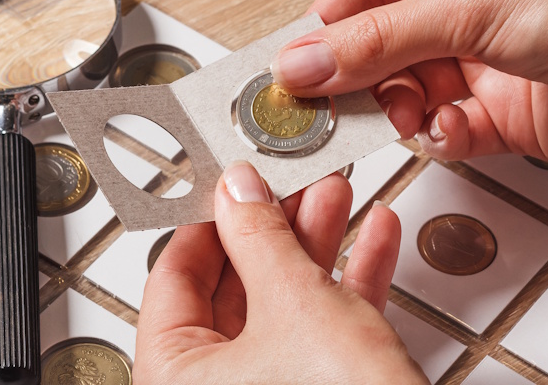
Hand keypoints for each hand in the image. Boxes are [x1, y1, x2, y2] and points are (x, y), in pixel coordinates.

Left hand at [134, 162, 426, 384]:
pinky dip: (348, 287)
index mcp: (174, 379)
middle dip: (278, 227)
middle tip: (295, 182)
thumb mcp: (296, 304)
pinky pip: (321, 333)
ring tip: (338, 196)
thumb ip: (261, 238)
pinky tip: (373, 240)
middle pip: (235, 288)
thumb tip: (237, 193)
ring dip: (317, 246)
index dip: (211, 219)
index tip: (235, 182)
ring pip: (284, 307)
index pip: (173, 277)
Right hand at [271, 0, 547, 185]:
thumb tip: (306, 59)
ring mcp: (479, 58)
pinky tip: (456, 128)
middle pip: (377, 45)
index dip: (325, 29)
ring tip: (405, 116)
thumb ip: (379, 40)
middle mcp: (463, 0)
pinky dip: (441, 135)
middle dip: (358, 78)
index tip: (292, 69)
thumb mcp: (471, 7)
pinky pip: (440, 129)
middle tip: (328, 107)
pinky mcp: (497, 111)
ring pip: (403, 93)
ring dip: (400, 110)